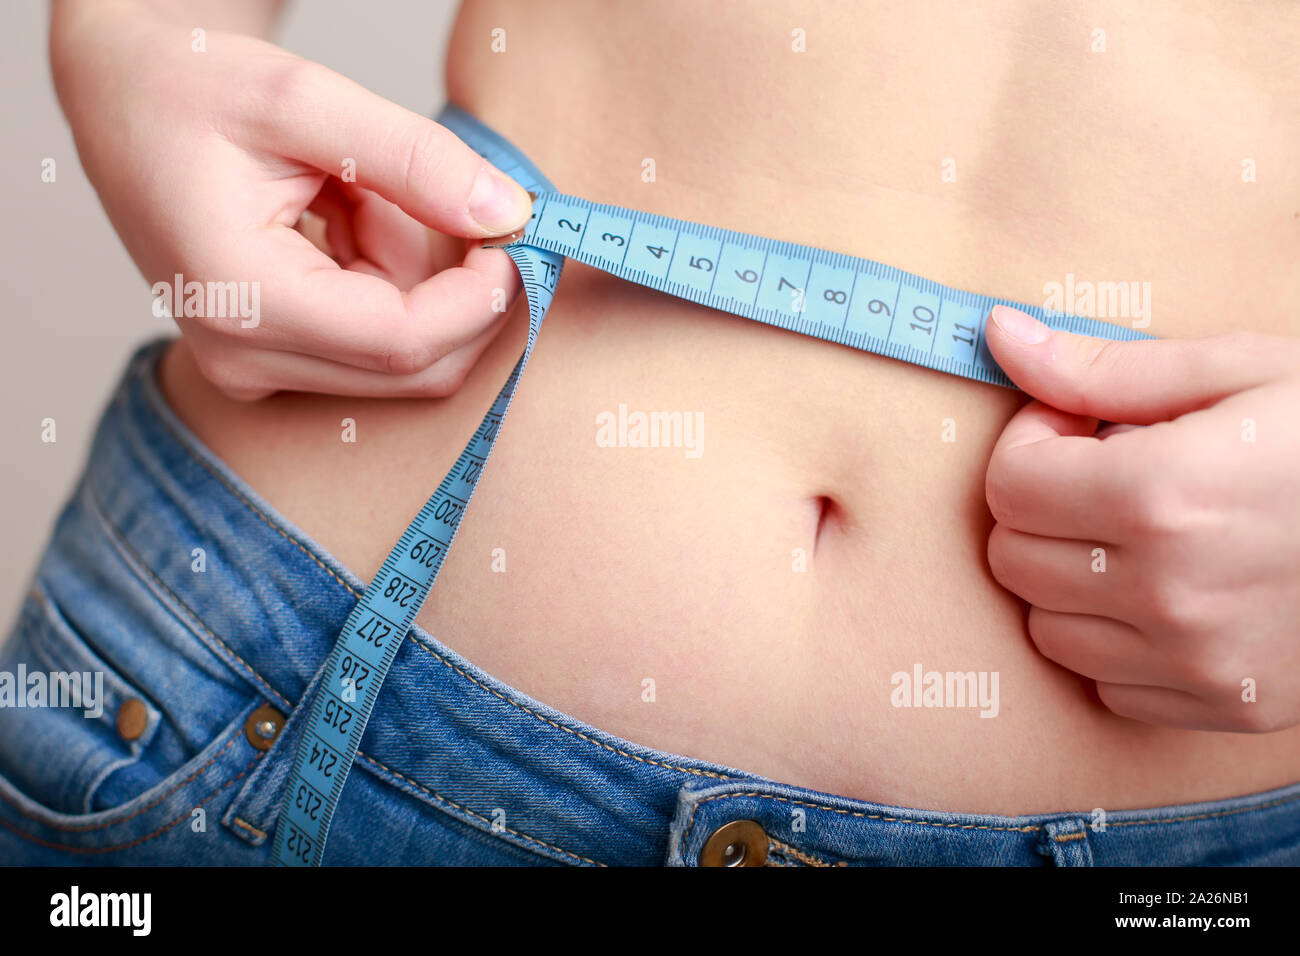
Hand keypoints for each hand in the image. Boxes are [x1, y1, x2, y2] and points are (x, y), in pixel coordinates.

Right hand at [51, 1, 532, 397]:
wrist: (123, 100)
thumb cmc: (189, 89)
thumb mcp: (303, 97)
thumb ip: (413, 158)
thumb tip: (507, 214)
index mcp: (241, 297)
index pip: (401, 341)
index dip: (479, 299)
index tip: (515, 237)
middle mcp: (244, 354)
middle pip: (413, 365)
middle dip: (451, 287)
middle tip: (443, 196)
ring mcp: (255, 365)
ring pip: (403, 352)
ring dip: (408, 268)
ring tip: (349, 190)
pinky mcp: (272, 359)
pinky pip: (374, 339)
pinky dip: (385, 275)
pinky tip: (339, 219)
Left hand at [984, 305, 1299, 731]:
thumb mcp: (1238, 371)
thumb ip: (1102, 366)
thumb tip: (998, 335)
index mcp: (1165, 495)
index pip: (1009, 485)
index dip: (1032, 444)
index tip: (1077, 428)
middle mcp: (1171, 591)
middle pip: (1014, 557)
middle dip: (1042, 507)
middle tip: (1103, 475)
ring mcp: (1199, 661)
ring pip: (1046, 627)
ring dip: (1069, 576)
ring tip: (1136, 533)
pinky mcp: (1225, 705)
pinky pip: (1105, 683)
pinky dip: (1115, 640)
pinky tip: (1167, 591)